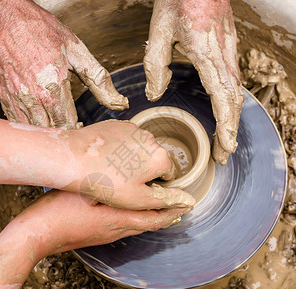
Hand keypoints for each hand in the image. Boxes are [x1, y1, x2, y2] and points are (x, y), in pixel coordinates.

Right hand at [0, 0, 127, 128]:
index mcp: (54, 87)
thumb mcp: (77, 51)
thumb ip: (100, 80)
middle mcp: (34, 97)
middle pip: (52, 131)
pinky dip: (29, 127)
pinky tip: (39, 121)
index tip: (81, 126)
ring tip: (57, 125)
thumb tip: (119, 103)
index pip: (68, 124)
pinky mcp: (5, 96)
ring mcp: (17, 98)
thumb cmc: (40, 31)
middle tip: (72, 127)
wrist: (5, 17)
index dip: (77, 130)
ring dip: (48, 132)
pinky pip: (16, 123)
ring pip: (34, 130)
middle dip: (64, 134)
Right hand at [0, 190, 189, 288]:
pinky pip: (128, 228)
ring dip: (155, 218)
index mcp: (116, 218)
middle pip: (150, 224)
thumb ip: (109, 190)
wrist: (40, 234)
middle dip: (168, 215)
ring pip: (140, 227)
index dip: (172, 210)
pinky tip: (137, 215)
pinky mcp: (100, 235)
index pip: (153, 216)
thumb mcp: (86, 193)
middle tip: (182, 207)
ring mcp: (108, 235)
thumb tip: (128, 186)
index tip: (188, 204)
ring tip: (166, 210)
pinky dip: (140, 221)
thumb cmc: (59, 211)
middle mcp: (116, 229)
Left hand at [69, 120, 195, 209]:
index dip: (153, 184)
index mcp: (160, 157)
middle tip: (122, 180)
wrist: (74, 159)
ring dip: (132, 157)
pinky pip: (127, 138)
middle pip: (154, 159)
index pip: (167, 174)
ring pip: (140, 148)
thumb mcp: (139, 199)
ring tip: (112, 168)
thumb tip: (190, 200)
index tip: (136, 188)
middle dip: (143, 170)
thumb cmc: (106, 182)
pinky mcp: (119, 124)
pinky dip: (121, 146)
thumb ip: (167, 199)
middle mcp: (151, 139)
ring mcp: (134, 129)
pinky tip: (106, 156)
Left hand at [144, 0, 243, 164]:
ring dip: (232, 120)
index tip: (224, 147)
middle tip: (223, 154)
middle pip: (234, 102)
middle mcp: (223, 56)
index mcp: (207, 54)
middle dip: (230, 131)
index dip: (226, 127)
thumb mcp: (160, 31)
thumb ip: (156, 66)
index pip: (222, 98)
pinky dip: (231, 103)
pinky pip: (233, 81)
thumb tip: (155, 94)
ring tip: (224, 140)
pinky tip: (224, 113)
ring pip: (236, 93)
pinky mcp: (228, 49)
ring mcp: (229, 52)